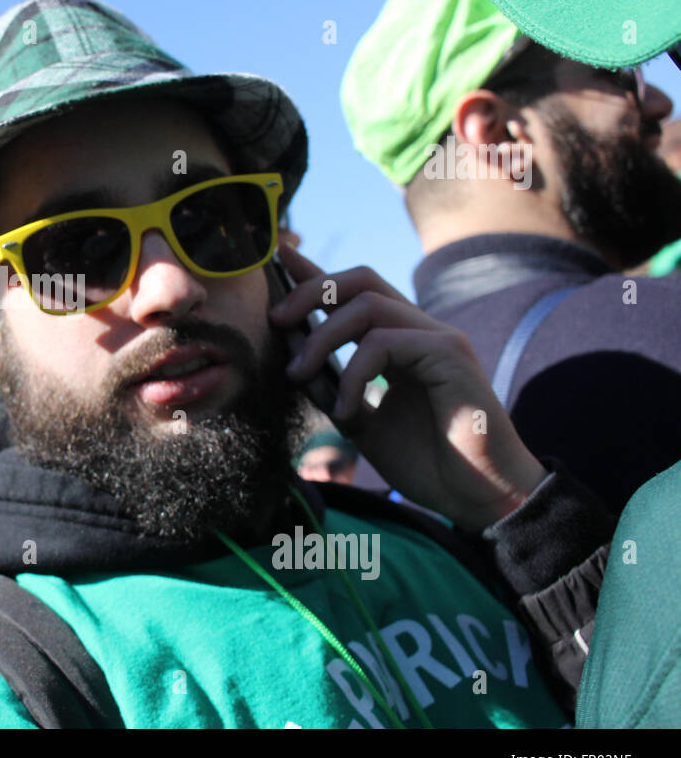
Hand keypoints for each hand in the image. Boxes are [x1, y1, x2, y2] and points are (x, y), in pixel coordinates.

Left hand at [268, 245, 546, 530]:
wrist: (481, 497)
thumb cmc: (430, 463)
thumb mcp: (363, 425)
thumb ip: (333, 392)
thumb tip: (295, 365)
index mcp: (399, 344)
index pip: (354, 295)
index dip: (315, 274)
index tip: (279, 260)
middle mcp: (419, 332)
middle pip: (361, 280)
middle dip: (312, 289)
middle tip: (276, 320)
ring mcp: (437, 338)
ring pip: (367, 305)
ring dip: (322, 336)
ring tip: (299, 374)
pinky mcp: (449, 354)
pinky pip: (383, 343)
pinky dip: (353, 373)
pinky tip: (347, 409)